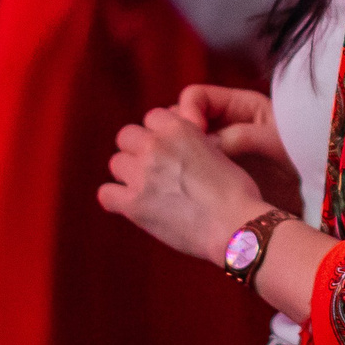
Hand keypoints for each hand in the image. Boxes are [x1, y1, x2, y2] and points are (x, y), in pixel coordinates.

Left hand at [98, 103, 268, 263]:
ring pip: (116, 162)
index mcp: (179, 127)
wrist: (238, 227)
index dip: (159, 135)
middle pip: (126, 136)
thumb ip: (192, 144)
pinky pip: (106, 194)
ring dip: (128, 174)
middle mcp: (156, 145)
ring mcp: (143, 174)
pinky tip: (129, 206)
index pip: (152, 118)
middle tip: (153, 170)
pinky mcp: (134, 204)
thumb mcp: (218, 152)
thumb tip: (176, 151)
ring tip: (146, 190)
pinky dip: (115, 199)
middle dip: (137, 150)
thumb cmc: (237, 194)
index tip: (168, 151)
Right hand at [181, 84, 302, 217]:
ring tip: (181, 172)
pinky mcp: (214, 173)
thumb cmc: (303, 155)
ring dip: (176, 155)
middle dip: (176, 133)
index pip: (195, 97)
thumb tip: (206, 144)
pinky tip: (186, 186)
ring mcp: (216, 149)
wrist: (315, 188)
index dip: (187, 111)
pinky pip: (190, 168)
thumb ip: (240, 137)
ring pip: (181, 145)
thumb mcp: (274, 140)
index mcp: (236, 106)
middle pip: (182, 119)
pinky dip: (184, 174)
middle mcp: (222, 124)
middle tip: (180, 154)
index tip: (192, 132)